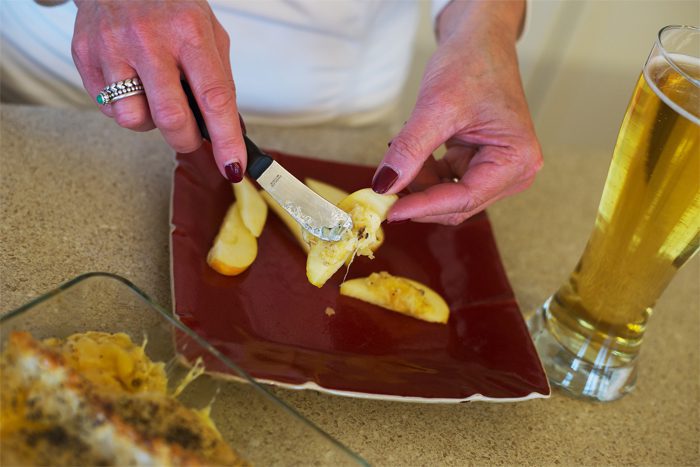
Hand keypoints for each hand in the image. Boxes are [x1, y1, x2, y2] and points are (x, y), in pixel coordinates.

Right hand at [72, 0, 245, 181]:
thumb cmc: (170, 9)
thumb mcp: (207, 33)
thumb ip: (218, 79)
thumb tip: (228, 130)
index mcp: (189, 32)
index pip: (214, 97)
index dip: (226, 139)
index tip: (233, 167)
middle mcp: (149, 39)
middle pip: (170, 118)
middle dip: (187, 141)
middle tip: (192, 137)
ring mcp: (113, 47)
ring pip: (133, 119)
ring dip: (150, 123)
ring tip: (154, 98)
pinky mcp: (85, 55)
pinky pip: (107, 108)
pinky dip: (125, 107)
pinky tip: (132, 84)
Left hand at [372, 0, 541, 224]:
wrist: (478, 41)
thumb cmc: (472, 64)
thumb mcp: (436, 108)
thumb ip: (410, 151)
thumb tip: (385, 185)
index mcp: (516, 160)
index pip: (464, 199)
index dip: (423, 207)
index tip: (389, 210)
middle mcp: (513, 171)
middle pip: (457, 204)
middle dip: (420, 194)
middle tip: (384, 185)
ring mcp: (497, 170)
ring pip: (447, 196)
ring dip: (420, 181)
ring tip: (405, 146)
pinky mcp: (479, 164)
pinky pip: (445, 183)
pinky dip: (424, 172)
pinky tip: (413, 150)